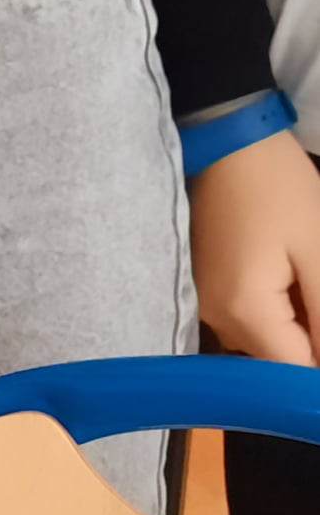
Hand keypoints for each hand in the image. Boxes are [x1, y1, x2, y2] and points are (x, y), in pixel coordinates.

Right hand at [191, 128, 319, 365]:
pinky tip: (294, 280)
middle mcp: (216, 316)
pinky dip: (279, 312)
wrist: (225, 140)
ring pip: (265, 342)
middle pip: (277, 361)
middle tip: (319, 285)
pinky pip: (250, 320)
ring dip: (299, 329)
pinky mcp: (207, 285)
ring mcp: (206, 301)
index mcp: (245, 311)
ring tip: (311, 281)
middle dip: (314, 342)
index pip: (293, 374)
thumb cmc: (280, 189)